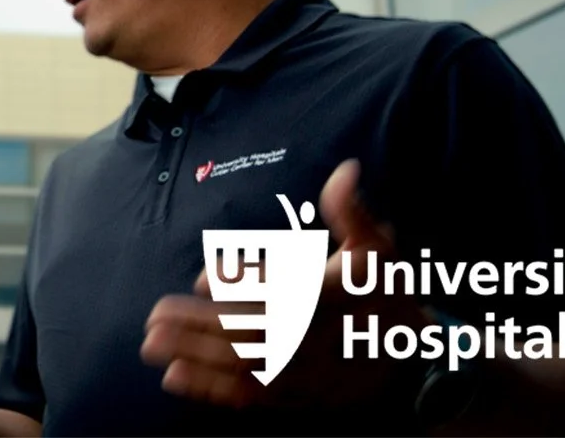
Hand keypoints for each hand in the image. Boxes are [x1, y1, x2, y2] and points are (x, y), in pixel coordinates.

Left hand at [142, 159, 429, 408]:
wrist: (414, 362)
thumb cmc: (387, 299)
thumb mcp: (378, 250)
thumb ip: (352, 212)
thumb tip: (345, 169)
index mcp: (323, 298)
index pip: (274, 290)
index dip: (234, 284)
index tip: (201, 280)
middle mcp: (307, 336)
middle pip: (243, 330)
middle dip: (196, 324)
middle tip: (153, 315)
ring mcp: (298, 371)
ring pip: (237, 364)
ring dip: (191, 354)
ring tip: (150, 343)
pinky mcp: (291, 397)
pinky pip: (245, 396)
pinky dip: (209, 389)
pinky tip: (174, 378)